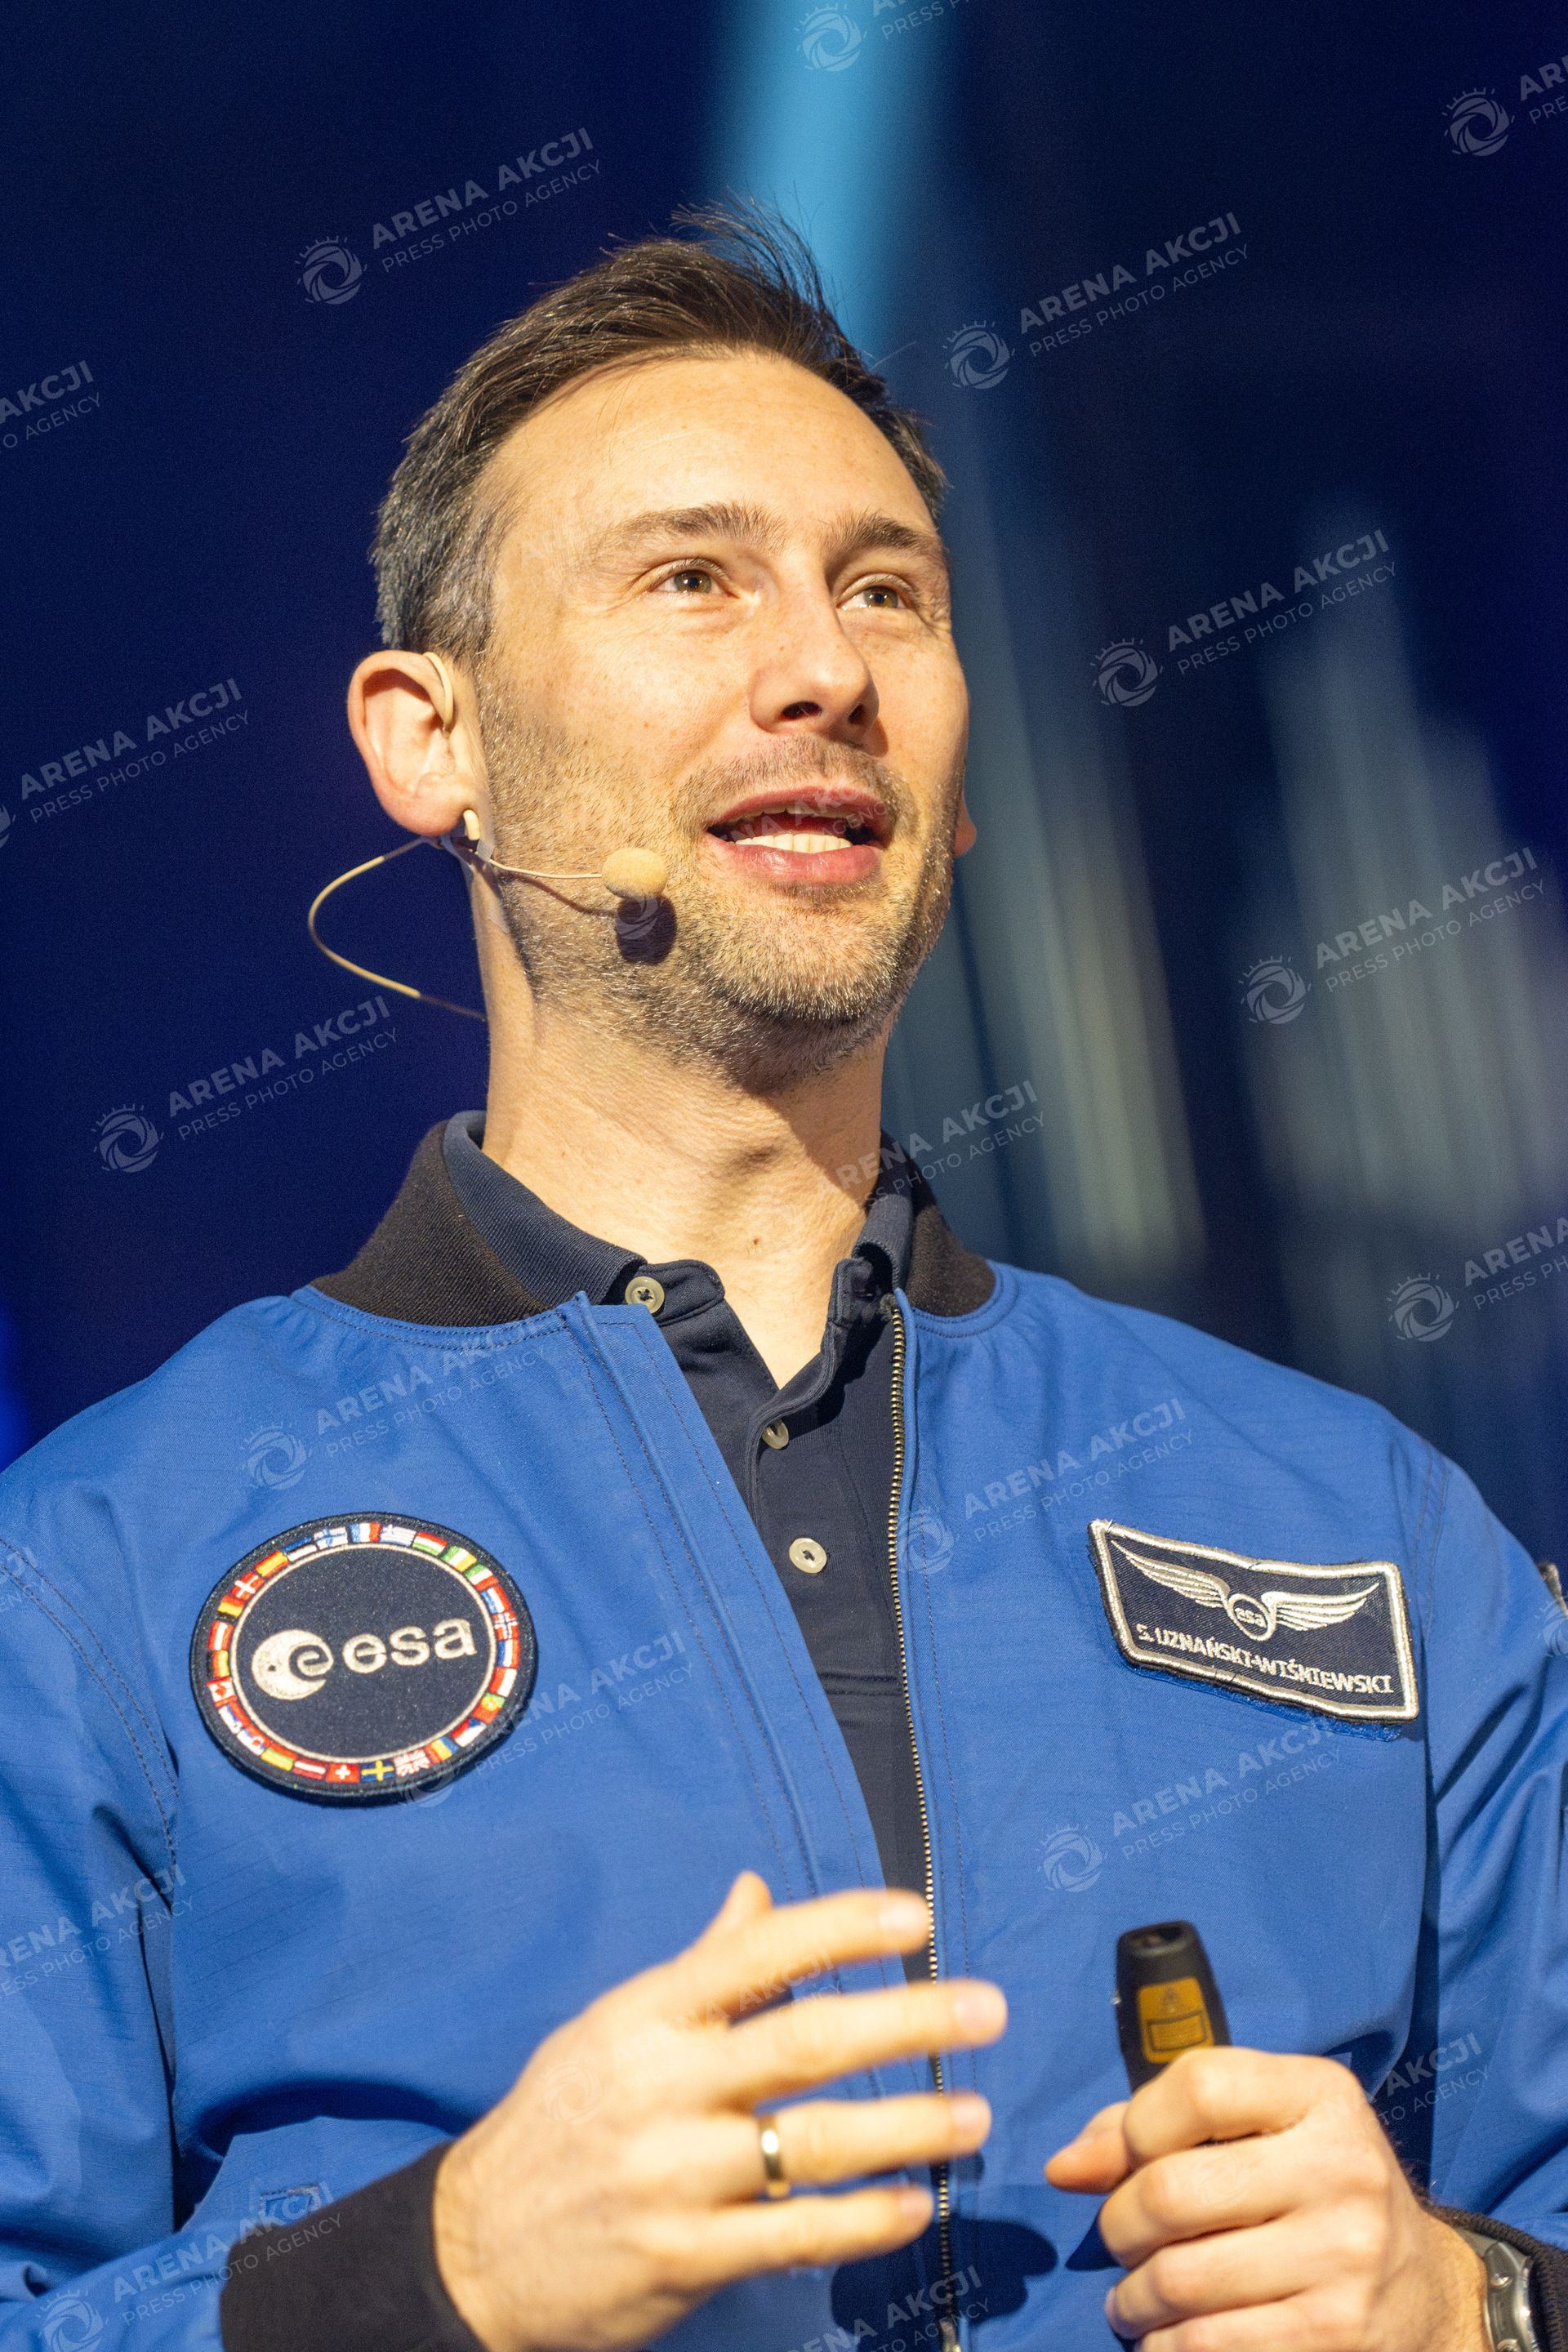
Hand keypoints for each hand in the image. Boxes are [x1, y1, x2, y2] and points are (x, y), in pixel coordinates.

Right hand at [433, 1871, 1004, 2351]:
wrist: (470, 2250)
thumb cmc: (560, 2121)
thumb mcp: (613, 2028)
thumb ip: (700, 1968)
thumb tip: (758, 1892)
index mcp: (647, 2016)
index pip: (757, 1955)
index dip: (840, 1929)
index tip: (916, 1917)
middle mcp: (661, 2087)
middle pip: (803, 2043)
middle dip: (907, 2022)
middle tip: (988, 2009)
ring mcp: (672, 2177)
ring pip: (811, 2144)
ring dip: (908, 2128)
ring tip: (975, 2116)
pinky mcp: (681, 2258)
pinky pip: (791, 2236)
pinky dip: (862, 2221)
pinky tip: (915, 2205)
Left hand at [1045, 2046, 1488, 2350]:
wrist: (1422, 2291)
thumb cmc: (1310, 2189)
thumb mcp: (1259, 2129)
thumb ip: (1156, 2127)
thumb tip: (1063, 2169)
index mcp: (1322, 2096)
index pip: (1197, 2085)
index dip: (1135, 2125)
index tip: (1127, 2160)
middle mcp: (1342, 2170)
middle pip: (1171, 2191)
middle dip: (1118, 2225)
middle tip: (1122, 2241)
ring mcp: (1345, 2259)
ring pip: (1179, 2280)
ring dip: (1131, 2297)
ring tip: (1131, 2298)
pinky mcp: (1336, 2338)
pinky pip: (1209, 2345)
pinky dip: (1165, 2346)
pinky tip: (1165, 2336)